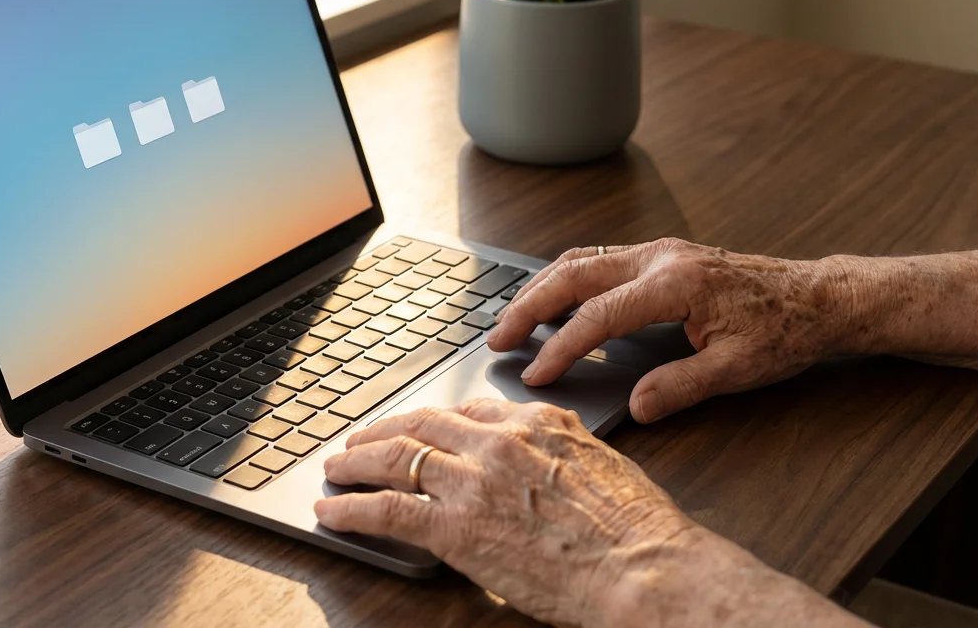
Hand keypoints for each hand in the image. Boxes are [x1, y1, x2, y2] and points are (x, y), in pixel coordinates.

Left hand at [314, 399, 872, 627]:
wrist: (645, 568)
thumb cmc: (636, 530)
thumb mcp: (600, 463)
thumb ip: (558, 447)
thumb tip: (539, 451)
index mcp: (535, 422)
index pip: (464, 408)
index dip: (427, 417)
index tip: (412, 425)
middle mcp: (497, 442)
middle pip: (419, 425)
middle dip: (380, 432)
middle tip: (356, 440)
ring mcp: (473, 482)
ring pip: (393, 459)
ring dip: (354, 464)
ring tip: (335, 469)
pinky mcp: (455, 527)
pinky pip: (385, 508)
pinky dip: (350, 507)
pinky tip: (331, 510)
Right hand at [488, 239, 847, 423]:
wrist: (818, 298)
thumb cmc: (784, 331)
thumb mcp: (737, 370)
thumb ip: (682, 387)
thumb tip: (636, 406)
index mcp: (676, 284)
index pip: (599, 317)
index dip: (560, 347)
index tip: (535, 375)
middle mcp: (660, 258)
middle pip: (574, 274)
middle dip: (529, 306)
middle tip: (497, 338)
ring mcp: (659, 251)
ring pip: (582, 260)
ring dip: (541, 286)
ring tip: (512, 318)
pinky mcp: (662, 255)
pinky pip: (599, 258)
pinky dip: (566, 278)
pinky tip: (553, 298)